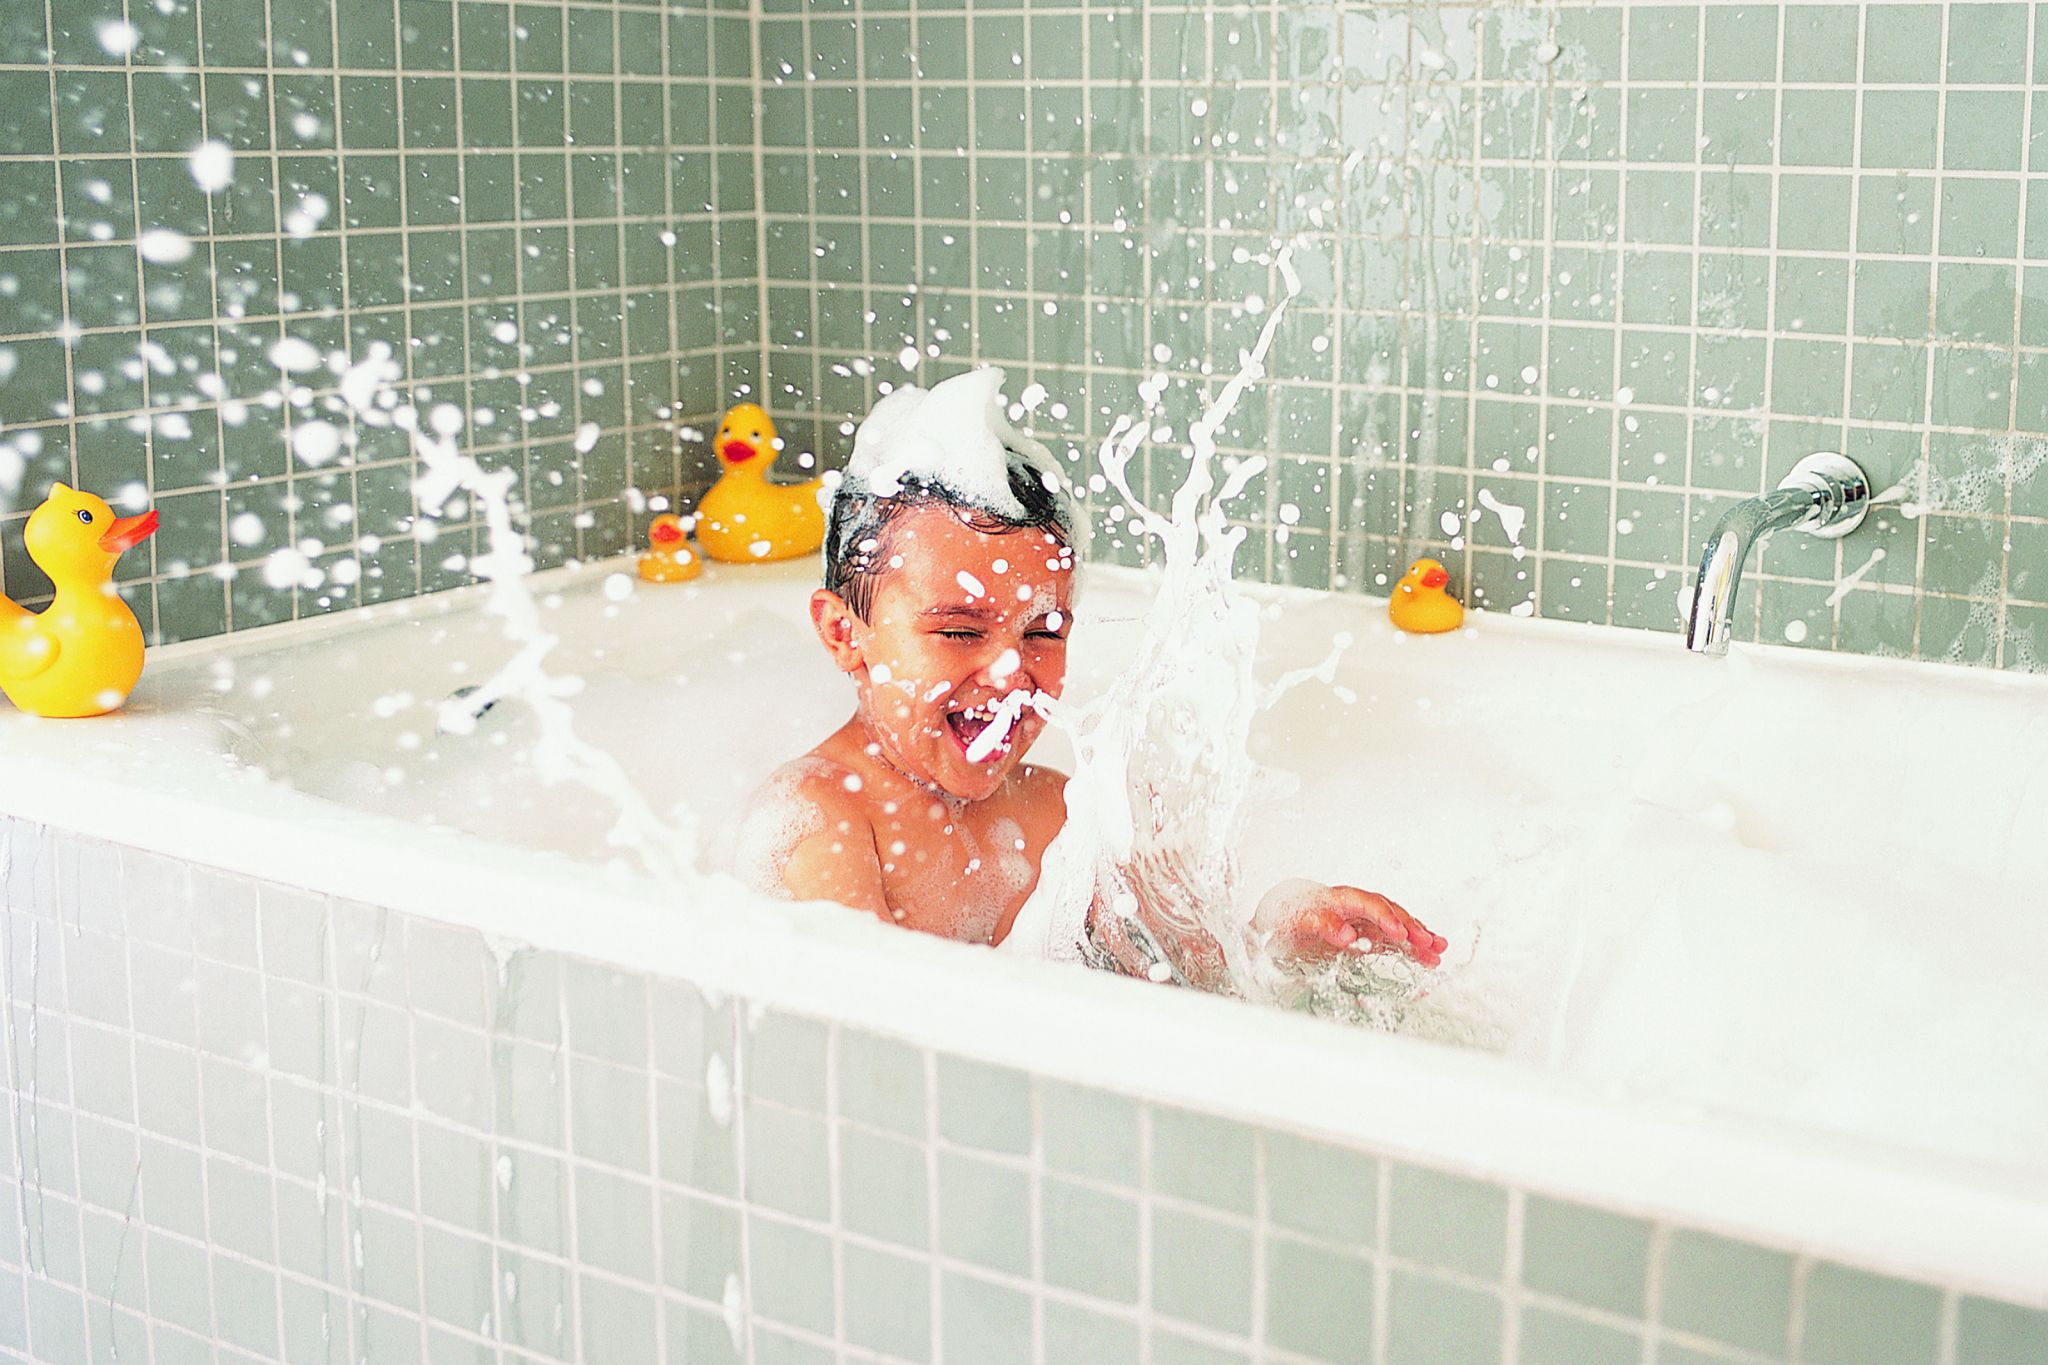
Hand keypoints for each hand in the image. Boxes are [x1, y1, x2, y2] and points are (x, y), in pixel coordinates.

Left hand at [1255, 879, 1445, 967]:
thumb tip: (1346, 934)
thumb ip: (1321, 925)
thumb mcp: (1294, 921)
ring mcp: (1359, 920)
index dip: (1386, 918)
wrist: (1269, 926)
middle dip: (1410, 927)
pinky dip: (1409, 947)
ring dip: (1417, 936)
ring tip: (1439, 950)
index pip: (1368, 905)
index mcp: (1337, 899)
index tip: (1401, 933)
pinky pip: (1389, 939)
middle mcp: (1353, 907)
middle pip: (1388, 912)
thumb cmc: (1280, 920)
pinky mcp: (1361, 936)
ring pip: (1394, 924)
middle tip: (1430, 944)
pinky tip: (1426, 957)